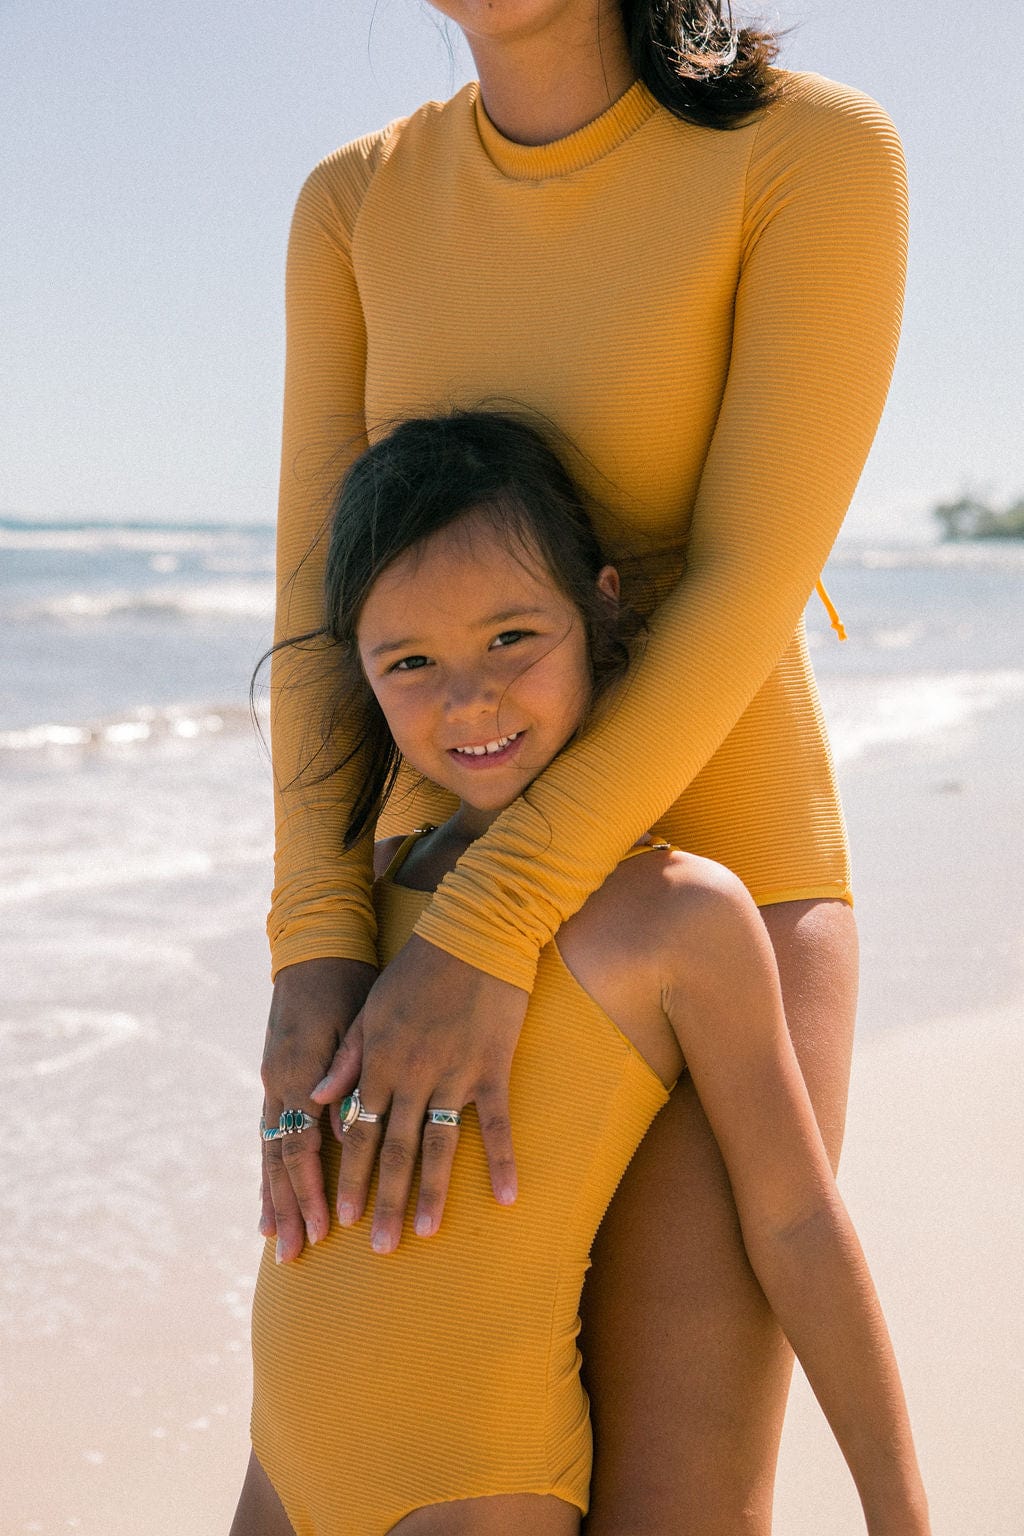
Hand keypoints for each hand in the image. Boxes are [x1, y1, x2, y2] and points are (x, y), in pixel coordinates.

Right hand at [260, 956, 375, 1261]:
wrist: (318, 947)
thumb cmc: (346, 982)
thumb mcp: (352, 1023)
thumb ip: (346, 1075)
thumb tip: (345, 1129)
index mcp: (299, 1074)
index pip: (302, 1148)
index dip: (311, 1191)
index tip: (326, 1230)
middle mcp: (280, 1084)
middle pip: (280, 1160)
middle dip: (288, 1209)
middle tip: (294, 1257)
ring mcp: (273, 1081)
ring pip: (269, 1151)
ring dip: (274, 1197)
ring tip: (275, 1241)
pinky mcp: (276, 1076)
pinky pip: (270, 1132)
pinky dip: (271, 1167)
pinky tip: (273, 1194)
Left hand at [311, 935, 528, 1253]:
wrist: (472, 935)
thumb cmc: (416, 969)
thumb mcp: (369, 1009)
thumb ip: (345, 1059)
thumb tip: (314, 1101)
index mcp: (379, 1064)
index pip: (358, 1133)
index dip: (351, 1177)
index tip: (341, 1218)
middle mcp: (413, 1077)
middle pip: (395, 1151)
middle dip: (385, 1202)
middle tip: (380, 1248)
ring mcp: (454, 1076)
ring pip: (438, 1146)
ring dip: (430, 1193)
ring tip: (423, 1233)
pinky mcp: (492, 1069)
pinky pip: (498, 1124)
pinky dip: (503, 1161)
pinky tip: (508, 1197)